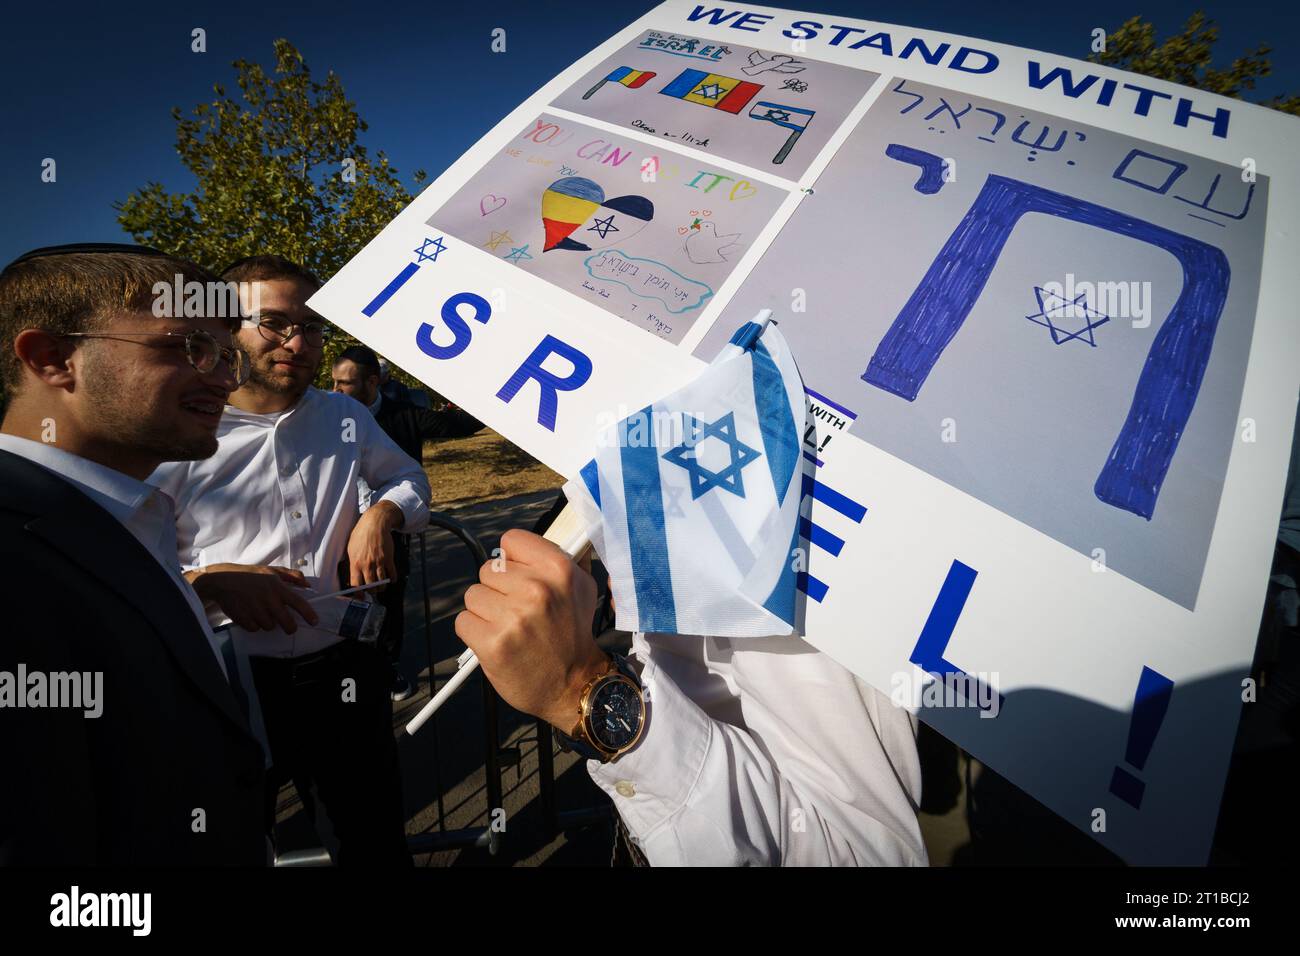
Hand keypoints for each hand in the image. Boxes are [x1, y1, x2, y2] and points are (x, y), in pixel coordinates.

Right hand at [186, 563, 319, 632]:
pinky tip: (251, 615)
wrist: (223, 580)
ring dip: (268, 623)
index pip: (299, 604)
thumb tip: (307, 584)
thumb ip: (292, 575)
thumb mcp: (272, 570)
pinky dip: (254, 625)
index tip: (314, 621)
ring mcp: (256, 610)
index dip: (309, 614)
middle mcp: (269, 600)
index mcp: (278, 588)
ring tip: (262, 612)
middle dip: (290, 627)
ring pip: (270, 627)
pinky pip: (255, 629)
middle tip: (288, 625)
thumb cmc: (250, 574)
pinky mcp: (244, 618)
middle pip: (287, 624)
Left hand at [347, 500, 400, 587]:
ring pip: (381, 582)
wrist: (375, 524)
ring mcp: (378, 562)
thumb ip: (352, 562)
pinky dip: (392, 579)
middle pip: (370, 586)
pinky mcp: (388, 558)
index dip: (358, 593)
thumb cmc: (361, 534)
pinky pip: (392, 573)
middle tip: (372, 591)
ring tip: (381, 587)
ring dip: (382, 587)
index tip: (360, 597)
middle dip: (372, 591)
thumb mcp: (350, 548)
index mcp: (355, 563)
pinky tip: (391, 579)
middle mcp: (367, 565)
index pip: (356, 584)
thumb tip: (352, 574)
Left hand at [455, 529, 607, 729]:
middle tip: (519, 610)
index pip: (511, 540)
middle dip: (499, 588)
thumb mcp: (582, 588)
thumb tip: (536, 542)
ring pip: (473, 595)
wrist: (573, 684)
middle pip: (488, 569)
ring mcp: (512, 618)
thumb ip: (562, 558)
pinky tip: (497, 641)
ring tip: (509, 627)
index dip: (513, 559)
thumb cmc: (573, 635)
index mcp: (558, 569)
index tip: (518, 575)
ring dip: (486, 611)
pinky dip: (475, 632)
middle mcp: (535, 589)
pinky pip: (463, 621)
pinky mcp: (492, 643)